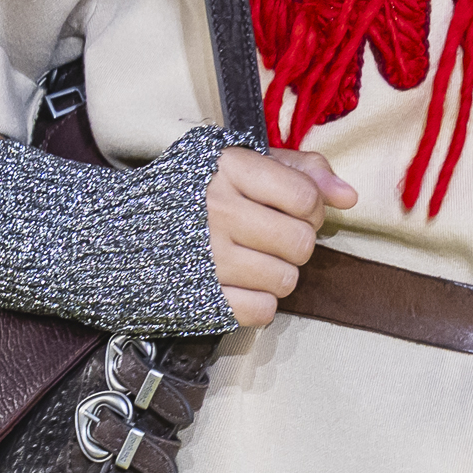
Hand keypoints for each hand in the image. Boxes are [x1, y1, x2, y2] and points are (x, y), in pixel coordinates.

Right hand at [206, 146, 353, 326]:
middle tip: (272, 237)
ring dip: (277, 273)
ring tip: (251, 259)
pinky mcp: (199, 296)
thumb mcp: (245, 163)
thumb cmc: (195, 193)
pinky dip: (257, 301)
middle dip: (296, 243)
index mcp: (228, 168)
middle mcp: (216, 210)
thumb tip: (348, 196)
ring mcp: (206, 256)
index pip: (305, 197)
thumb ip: (302, 170)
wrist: (123, 232)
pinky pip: (262, 309)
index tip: (294, 209)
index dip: (312, 208)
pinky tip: (238, 283)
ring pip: (286, 280)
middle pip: (301, 243)